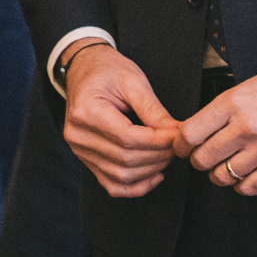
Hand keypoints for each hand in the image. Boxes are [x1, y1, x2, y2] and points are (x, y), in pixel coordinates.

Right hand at [60, 43, 180, 197]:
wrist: (84, 69)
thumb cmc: (107, 70)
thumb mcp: (133, 82)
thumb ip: (154, 111)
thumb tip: (178, 135)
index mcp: (86, 112)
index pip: (127, 138)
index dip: (158, 142)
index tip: (178, 136)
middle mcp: (78, 135)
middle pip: (125, 159)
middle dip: (159, 156)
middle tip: (178, 145)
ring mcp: (79, 150)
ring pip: (121, 176)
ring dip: (150, 171)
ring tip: (167, 155)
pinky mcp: (86, 159)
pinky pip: (112, 185)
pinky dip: (136, 187)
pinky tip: (154, 175)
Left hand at [177, 59, 256, 195]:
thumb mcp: (249, 86)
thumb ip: (224, 109)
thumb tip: (200, 129)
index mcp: (232, 103)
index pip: (189, 134)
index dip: (180, 145)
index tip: (181, 147)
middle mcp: (245, 128)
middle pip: (202, 159)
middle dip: (198, 161)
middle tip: (203, 157)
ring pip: (223, 176)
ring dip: (219, 174)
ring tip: (225, 165)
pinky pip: (248, 188)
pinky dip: (241, 185)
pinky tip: (245, 174)